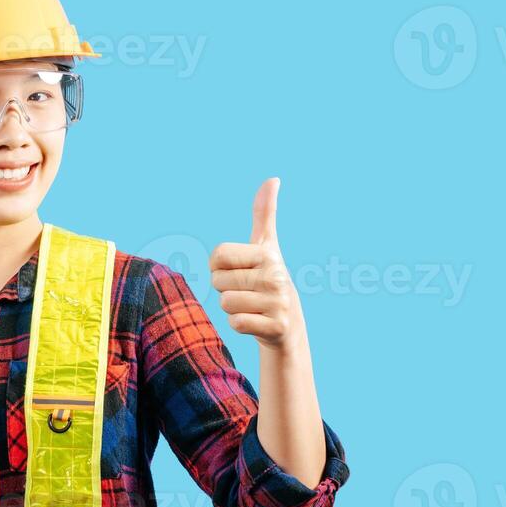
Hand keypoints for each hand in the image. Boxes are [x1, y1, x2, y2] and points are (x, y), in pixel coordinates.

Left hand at [209, 177, 304, 351]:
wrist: (288, 322)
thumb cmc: (268, 278)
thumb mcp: (266, 246)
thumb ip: (265, 213)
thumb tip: (273, 178)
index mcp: (267, 254)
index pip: (217, 255)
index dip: (219, 266)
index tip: (239, 271)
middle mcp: (276, 276)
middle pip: (218, 280)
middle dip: (226, 288)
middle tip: (247, 291)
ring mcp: (278, 303)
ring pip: (225, 303)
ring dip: (233, 307)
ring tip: (252, 306)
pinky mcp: (277, 328)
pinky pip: (236, 323)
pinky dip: (240, 324)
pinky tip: (256, 321)